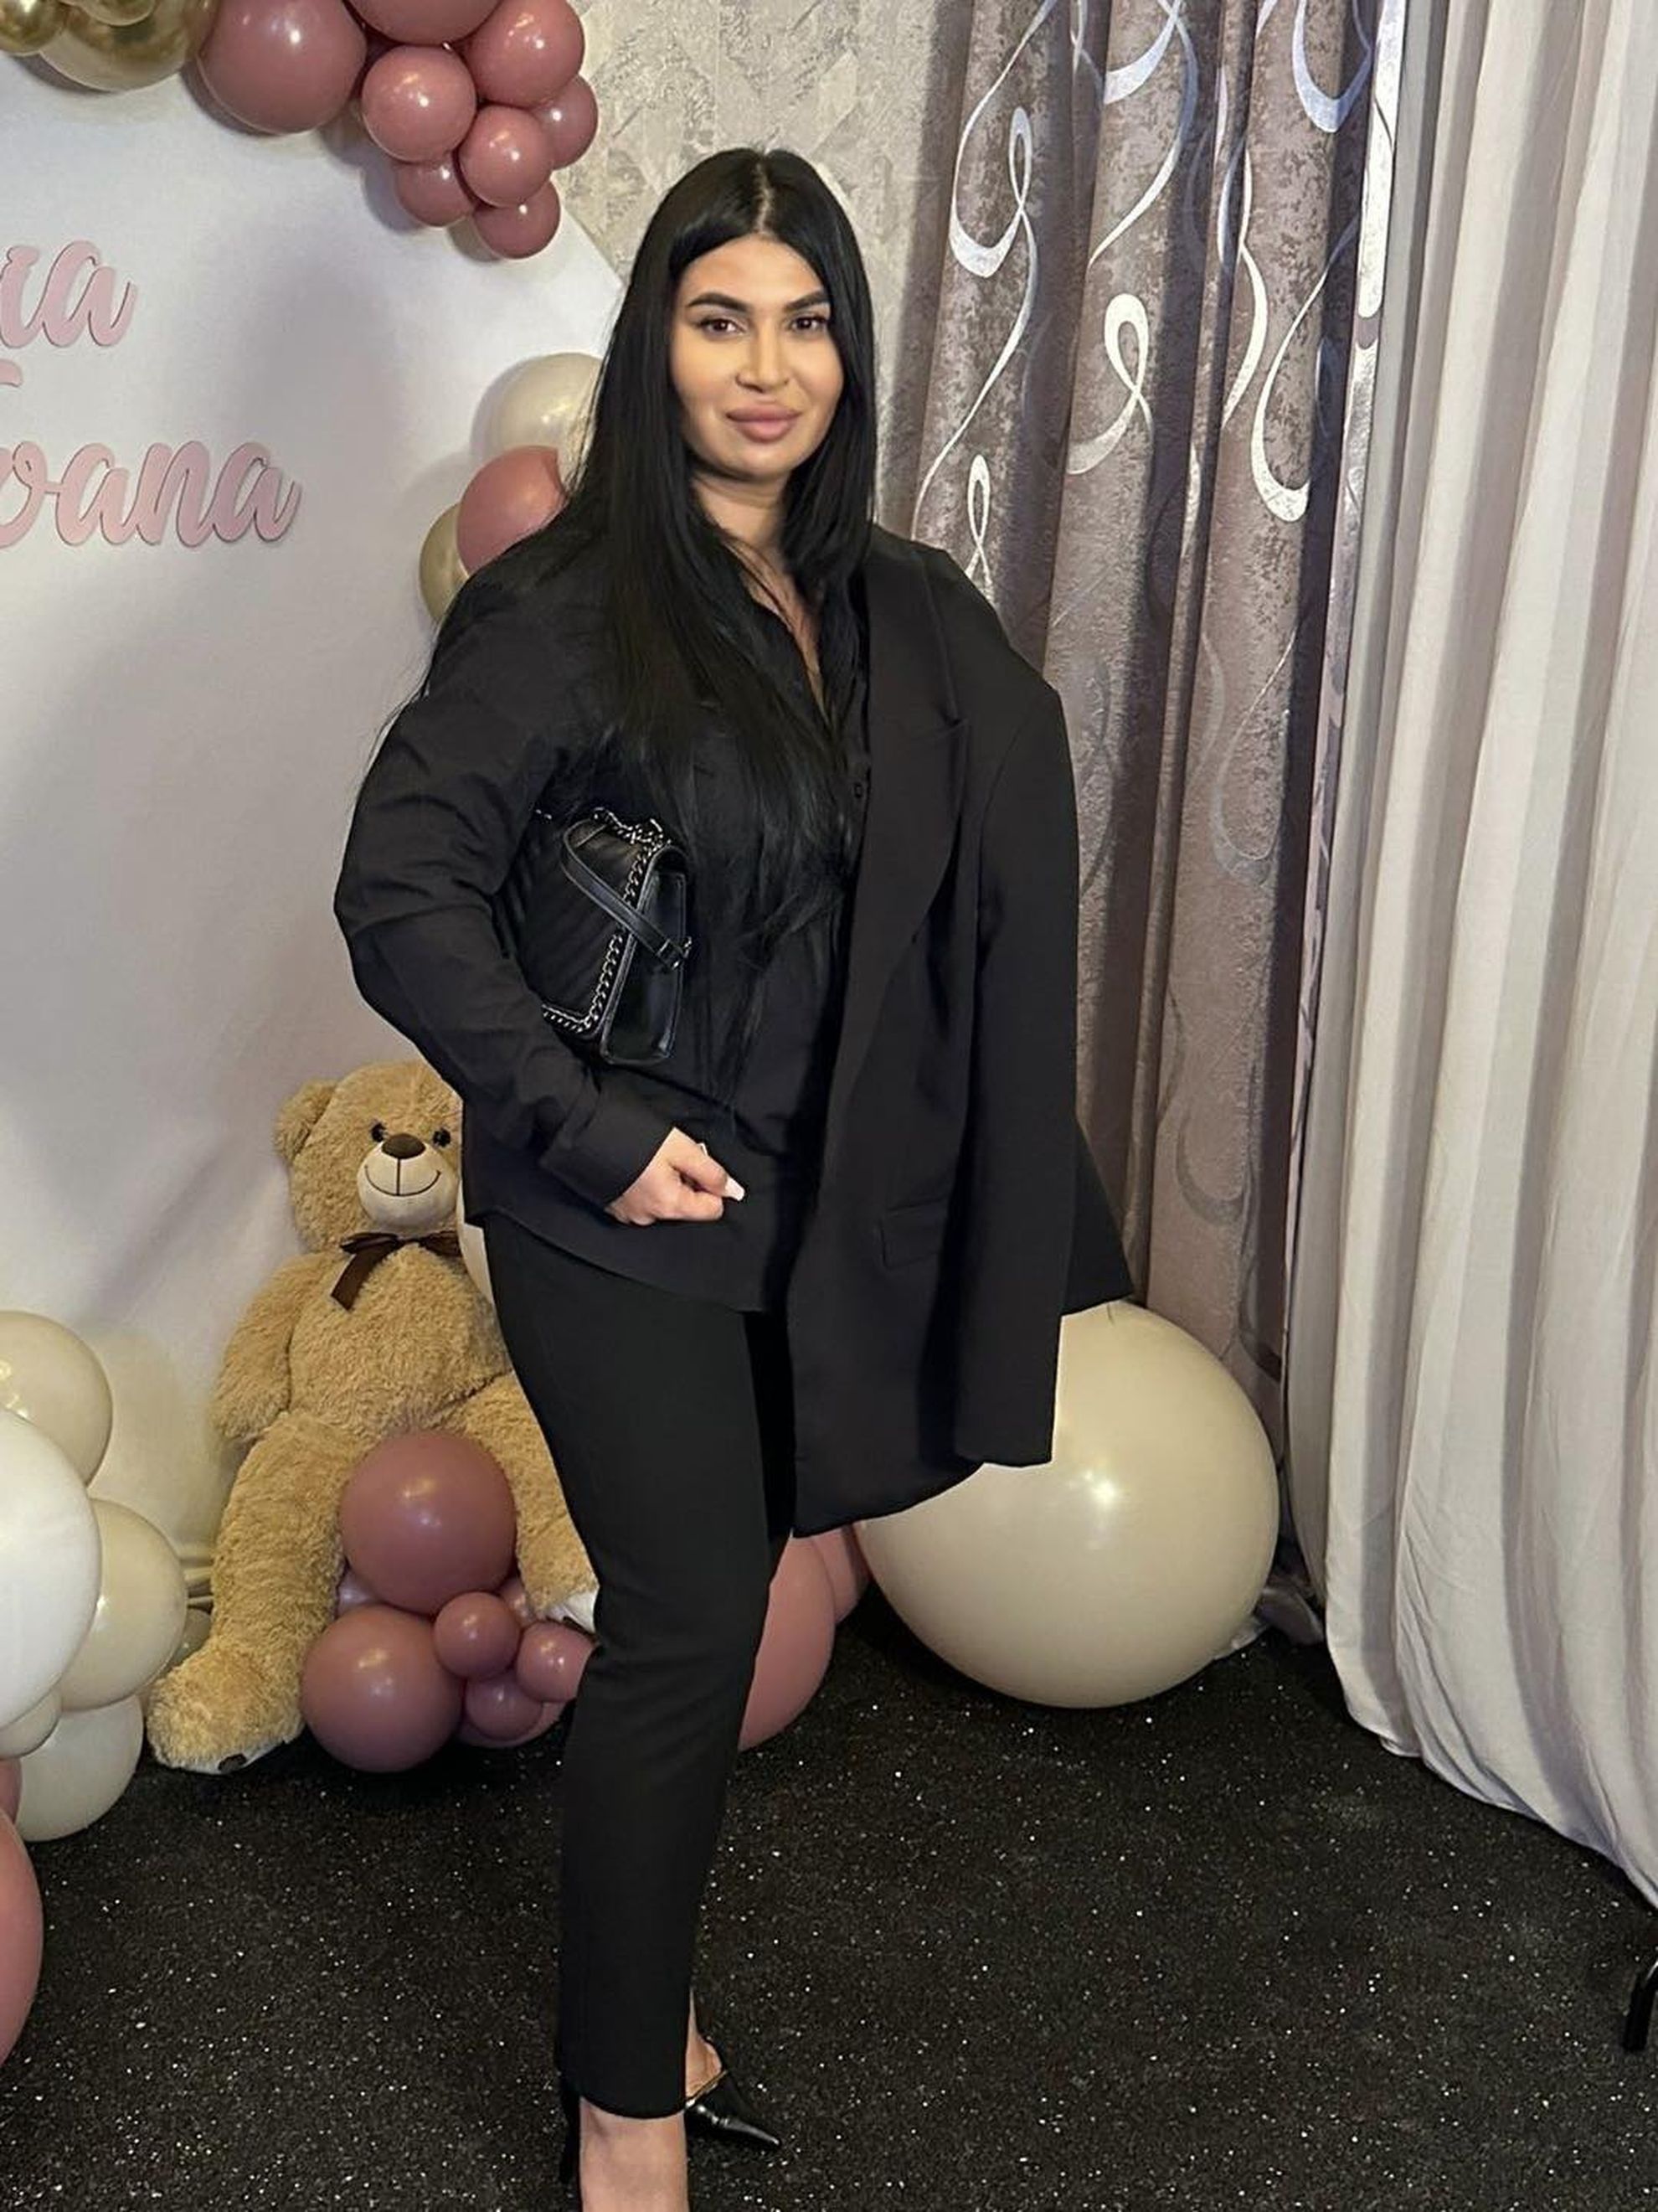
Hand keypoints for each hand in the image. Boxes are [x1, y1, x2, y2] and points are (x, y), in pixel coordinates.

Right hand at [604, 1127, 746, 1224]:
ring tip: (648, 1156)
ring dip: (664, 1181)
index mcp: (670, 1205)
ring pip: (663, 1201)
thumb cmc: (631, 1136)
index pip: (712, 1210)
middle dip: (685, 1180)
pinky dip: (643, 1184)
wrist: (580, 1131)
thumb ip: (711, 1172)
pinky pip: (641, 1199)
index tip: (697, 1163)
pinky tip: (633, 1163)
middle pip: (686, 1204)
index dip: (711, 1184)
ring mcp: (628, 1214)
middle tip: (669, 1154)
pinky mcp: (613, 1206)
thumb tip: (733, 1191)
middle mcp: (649, 1217)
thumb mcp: (681, 1148)